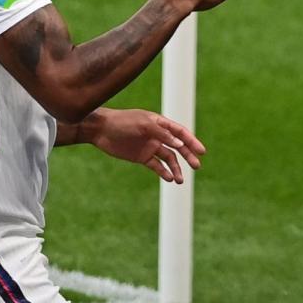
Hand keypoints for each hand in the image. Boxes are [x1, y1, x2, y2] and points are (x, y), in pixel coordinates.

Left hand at [84, 108, 205, 183]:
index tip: (201, 151)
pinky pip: (156, 166)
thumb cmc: (122, 122)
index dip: (192, 141)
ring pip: (168, 159)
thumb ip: (162, 134)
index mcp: (159, 123)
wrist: (100, 130)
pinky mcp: (142, 157)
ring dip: (175, 168)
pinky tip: (169, 178)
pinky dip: (163, 172)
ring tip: (180, 180)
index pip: (180, 132)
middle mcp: (157, 135)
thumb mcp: (143, 125)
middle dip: (188, 156)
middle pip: (178, 147)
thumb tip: (179, 145)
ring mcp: (150, 146)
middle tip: (197, 166)